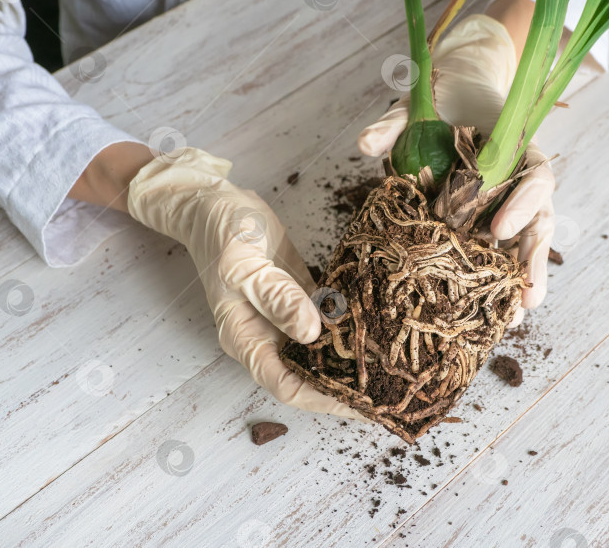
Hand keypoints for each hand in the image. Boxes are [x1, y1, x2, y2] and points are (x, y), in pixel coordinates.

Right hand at [127, 147, 366, 419]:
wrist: (216, 205)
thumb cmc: (222, 232)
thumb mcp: (244, 263)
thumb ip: (276, 296)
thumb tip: (311, 332)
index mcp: (246, 337)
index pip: (285, 384)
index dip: (322, 398)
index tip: (360, 404)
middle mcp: (267, 336)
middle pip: (308, 374)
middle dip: (345, 385)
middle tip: (389, 389)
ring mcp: (285, 317)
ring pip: (322, 350)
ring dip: (351, 358)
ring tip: (392, 365)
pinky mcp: (301, 296)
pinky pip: (328, 318)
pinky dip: (350, 325)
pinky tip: (380, 326)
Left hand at [357, 14, 553, 326]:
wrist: (451, 95)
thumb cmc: (440, 99)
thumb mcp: (415, 105)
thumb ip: (393, 122)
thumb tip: (365, 147)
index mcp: (515, 146)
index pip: (535, 175)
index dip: (523, 202)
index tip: (497, 228)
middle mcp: (518, 179)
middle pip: (539, 220)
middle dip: (532, 259)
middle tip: (525, 295)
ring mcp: (506, 202)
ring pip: (524, 243)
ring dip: (522, 279)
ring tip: (516, 317)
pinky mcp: (487, 220)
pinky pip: (499, 249)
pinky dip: (497, 277)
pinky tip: (489, 310)